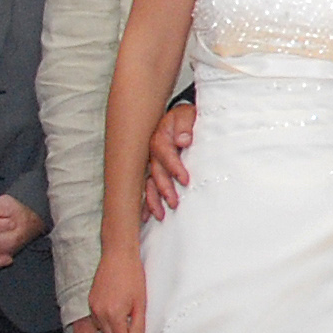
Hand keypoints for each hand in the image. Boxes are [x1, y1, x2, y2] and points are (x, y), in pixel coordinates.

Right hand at [88, 245, 147, 332]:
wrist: (119, 255)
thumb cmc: (132, 275)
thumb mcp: (140, 303)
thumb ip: (138, 326)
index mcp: (113, 314)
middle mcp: (100, 313)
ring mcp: (93, 307)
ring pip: (103, 331)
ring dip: (114, 332)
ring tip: (127, 323)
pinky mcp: (91, 302)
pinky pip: (97, 321)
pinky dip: (106, 323)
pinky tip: (117, 315)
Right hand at [141, 101, 197, 219]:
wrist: (178, 117)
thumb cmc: (185, 118)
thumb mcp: (187, 115)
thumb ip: (185, 126)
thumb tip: (184, 140)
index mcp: (161, 137)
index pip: (164, 152)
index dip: (174, 166)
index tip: (185, 179)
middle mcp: (152, 152)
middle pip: (155, 171)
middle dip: (164, 188)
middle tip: (174, 202)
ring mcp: (151, 163)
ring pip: (148, 183)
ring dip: (153, 199)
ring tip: (160, 215)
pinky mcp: (153, 171)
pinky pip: (147, 188)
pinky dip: (145, 202)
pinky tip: (146, 217)